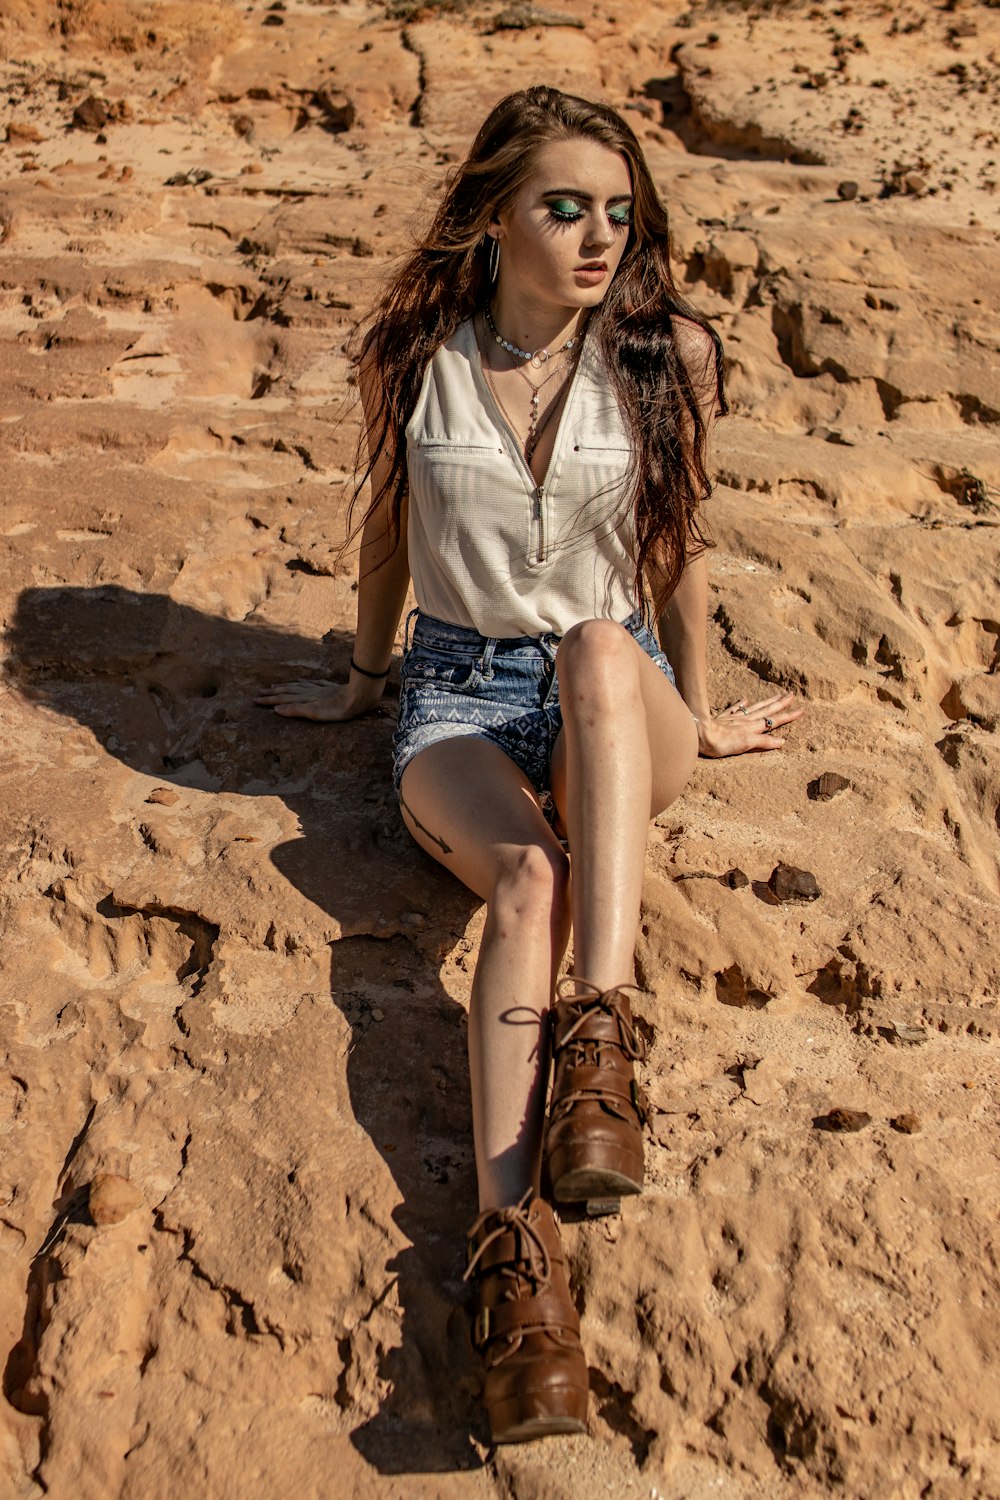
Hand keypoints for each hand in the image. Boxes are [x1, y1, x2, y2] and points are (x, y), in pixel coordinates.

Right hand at [254, 677, 382, 721]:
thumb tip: (276, 710)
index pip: (282, 700)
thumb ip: (296, 711)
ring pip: (297, 686)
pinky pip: (311, 683)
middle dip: (272, 693)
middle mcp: (309, 692)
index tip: (255, 700)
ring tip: (275, 686)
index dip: (268, 701)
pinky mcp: (328, 687)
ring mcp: (318, 688)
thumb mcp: (315, 714)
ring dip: (284, 687)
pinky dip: (302, 683)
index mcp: (304, 699)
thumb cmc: (337, 710)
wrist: (357, 696)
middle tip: (259, 692)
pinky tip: (301, 681)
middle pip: (287, 692)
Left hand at [695, 693, 802, 757]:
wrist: (701, 735)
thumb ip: (764, 743)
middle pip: (767, 710)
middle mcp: (746, 720)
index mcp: (753, 727)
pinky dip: (741, 704)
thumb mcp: (746, 745)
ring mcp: (735, 718)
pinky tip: (745, 699)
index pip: (774, 720)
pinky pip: (735, 709)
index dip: (788, 716)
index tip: (801, 710)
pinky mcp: (723, 718)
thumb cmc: (723, 743)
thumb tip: (782, 741)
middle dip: (780, 703)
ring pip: (755, 708)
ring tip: (777, 695)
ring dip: (767, 702)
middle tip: (792, 695)